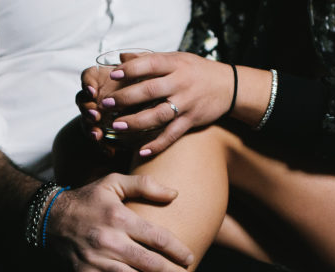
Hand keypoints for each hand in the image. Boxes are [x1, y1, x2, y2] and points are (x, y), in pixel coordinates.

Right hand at [47, 173, 193, 271]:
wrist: (48, 216)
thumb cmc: (87, 199)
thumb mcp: (113, 182)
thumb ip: (145, 185)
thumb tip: (175, 194)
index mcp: (119, 218)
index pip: (157, 238)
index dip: (178, 250)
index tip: (189, 258)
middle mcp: (108, 241)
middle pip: (148, 262)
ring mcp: (94, 261)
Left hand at [79, 52, 232, 156]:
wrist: (228, 86)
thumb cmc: (196, 71)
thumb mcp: (176, 59)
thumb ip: (149, 59)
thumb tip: (122, 57)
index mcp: (175, 64)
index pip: (150, 64)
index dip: (131, 69)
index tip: (114, 75)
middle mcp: (181, 83)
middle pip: (150, 91)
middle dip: (126, 98)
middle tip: (106, 104)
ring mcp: (186, 103)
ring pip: (158, 115)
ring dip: (136, 121)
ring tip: (117, 125)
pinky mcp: (191, 121)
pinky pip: (172, 135)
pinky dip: (157, 144)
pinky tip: (141, 151)